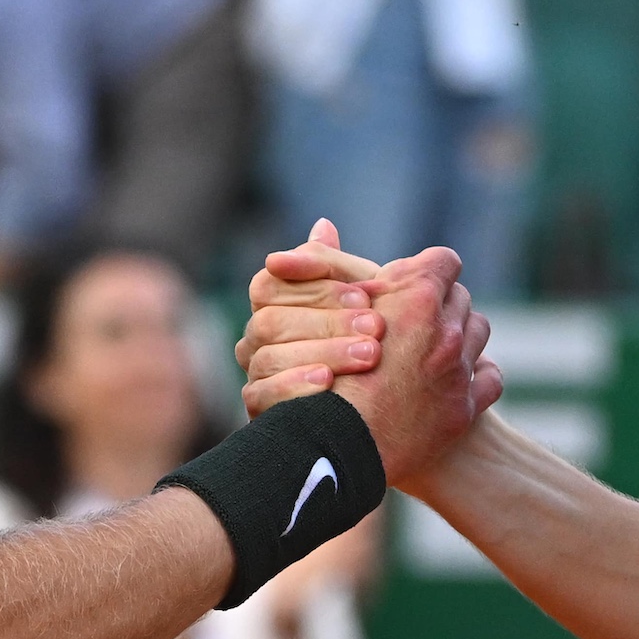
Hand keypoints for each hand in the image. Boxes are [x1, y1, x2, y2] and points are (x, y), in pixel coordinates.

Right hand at [238, 219, 398, 409]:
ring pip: (268, 356)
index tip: (365, 294)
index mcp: (273, 304)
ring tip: (369, 356)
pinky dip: (295, 385)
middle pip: (271, 320)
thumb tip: (323, 226)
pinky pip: (261, 395)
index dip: (318, 287)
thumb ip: (337, 268)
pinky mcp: (260, 412)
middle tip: (377, 328)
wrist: (383, 410)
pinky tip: (329, 382)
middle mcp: (257, 338)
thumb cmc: (368, 339)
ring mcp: (255, 374)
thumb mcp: (361, 300)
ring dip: (322, 351)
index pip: (272, 283)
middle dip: (328, 322)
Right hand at [331, 246, 500, 490]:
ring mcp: (459, 370)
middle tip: (417, 317)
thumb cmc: (322, 371)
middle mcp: (446, 330)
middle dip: (441, 302)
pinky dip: (477, 374)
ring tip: (436, 345)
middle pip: (461, 296)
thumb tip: (325, 224)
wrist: (336, 443)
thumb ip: (332, 265)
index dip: (427, 269)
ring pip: (479, 331)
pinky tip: (458, 378)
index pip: (444, 261)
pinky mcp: (464, 408)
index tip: (413, 280)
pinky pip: (489, 377)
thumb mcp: (325, 309)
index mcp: (417, 298)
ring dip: (461, 334)